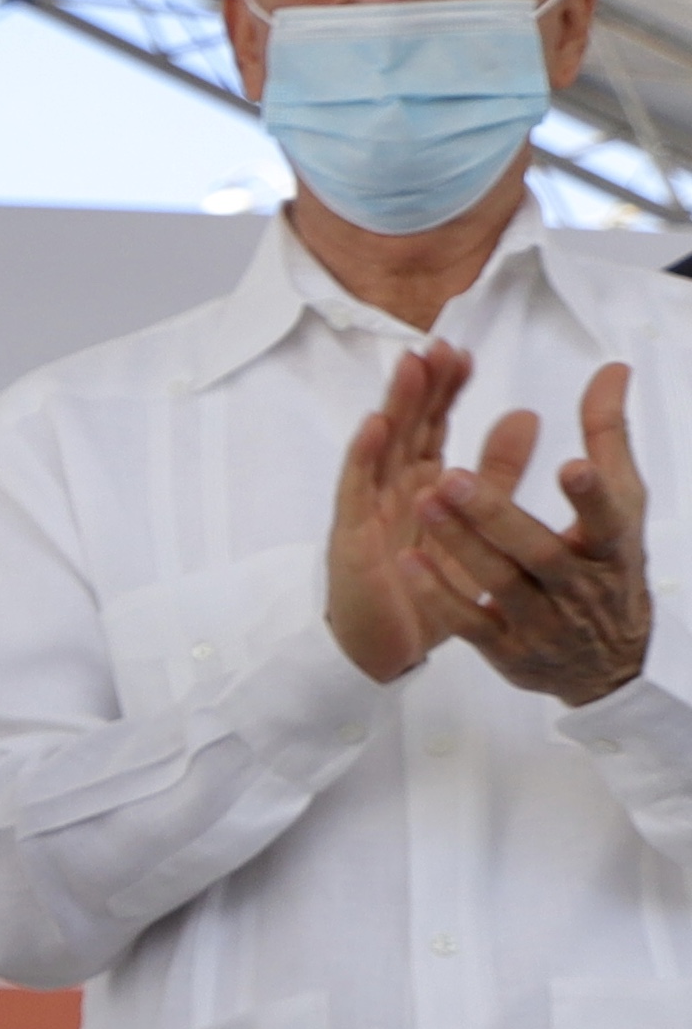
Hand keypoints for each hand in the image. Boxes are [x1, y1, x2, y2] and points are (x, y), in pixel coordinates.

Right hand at [327, 341, 477, 682]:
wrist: (388, 646)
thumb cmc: (425, 588)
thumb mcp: (477, 522)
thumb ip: (498, 471)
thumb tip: (526, 415)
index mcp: (422, 483)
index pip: (434, 424)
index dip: (447, 389)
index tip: (463, 354)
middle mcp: (392, 489)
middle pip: (406, 426)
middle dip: (421, 386)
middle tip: (438, 346)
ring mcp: (367, 510)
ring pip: (380, 448)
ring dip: (393, 407)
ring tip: (409, 368)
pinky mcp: (351, 538)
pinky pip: (355, 492)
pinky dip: (362, 458)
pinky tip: (374, 428)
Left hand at [415, 361, 653, 705]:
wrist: (605, 661)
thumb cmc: (607, 564)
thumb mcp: (621, 504)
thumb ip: (609, 436)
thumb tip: (612, 367)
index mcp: (612, 547)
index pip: (609, 518)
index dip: (592, 496)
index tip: (572, 465)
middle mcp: (578, 586)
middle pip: (537, 550)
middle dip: (495, 514)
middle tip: (451, 477)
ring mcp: (540, 620)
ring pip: (497, 582)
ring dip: (459, 543)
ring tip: (423, 499)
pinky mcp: (506, 648)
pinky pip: (469, 621)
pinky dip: (439, 592)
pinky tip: (407, 560)